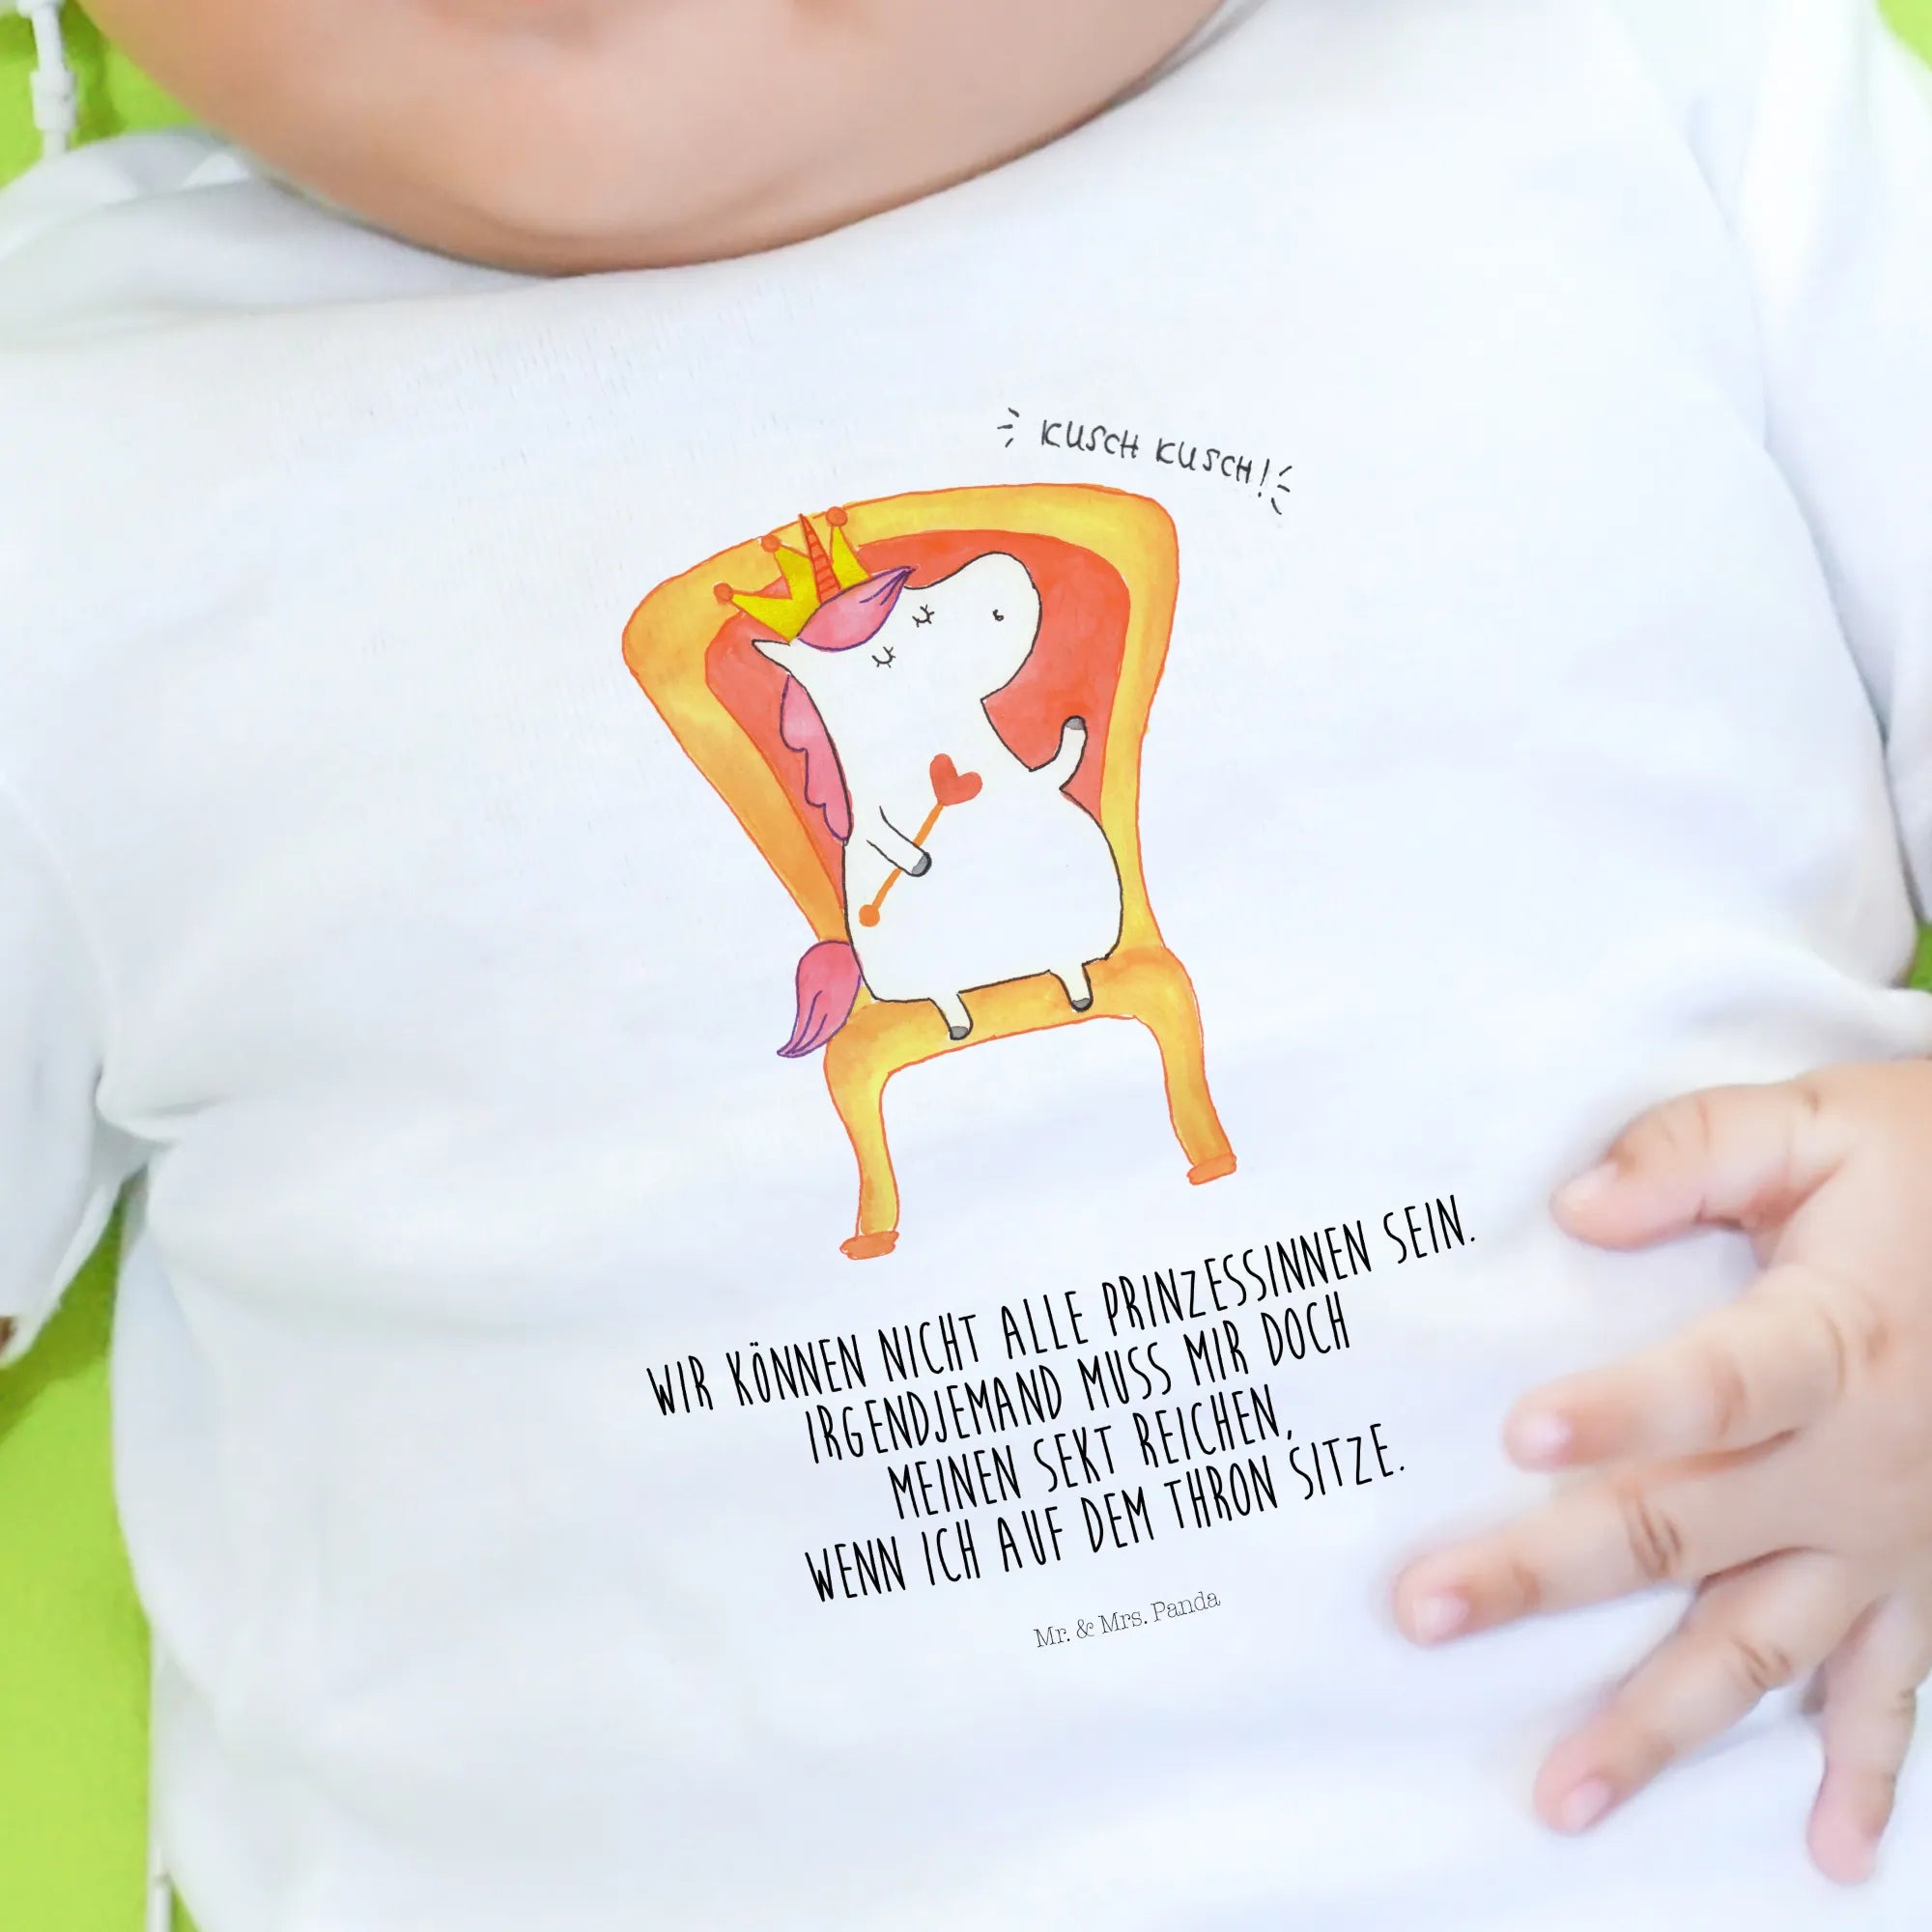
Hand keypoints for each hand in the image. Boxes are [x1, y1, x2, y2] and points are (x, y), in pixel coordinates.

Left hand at [1393, 1062, 1931, 1883]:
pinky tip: (1828, 1856)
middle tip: (1426, 1613)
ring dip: (1662, 1725)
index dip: (1624, 1411)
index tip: (1522, 1434)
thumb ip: (1695, 1151)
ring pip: (1765, 1648)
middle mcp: (1859, 1462)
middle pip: (1688, 1530)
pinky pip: (1894, 1690)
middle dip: (1547, 1574)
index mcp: (1833, 1340)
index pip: (1716, 1385)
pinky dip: (1863, 1775)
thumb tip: (1575, 1206)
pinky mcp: (1922, 1575)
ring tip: (1564, 1795)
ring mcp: (1892, 1537)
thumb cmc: (1928, 1166)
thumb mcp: (1821, 1124)